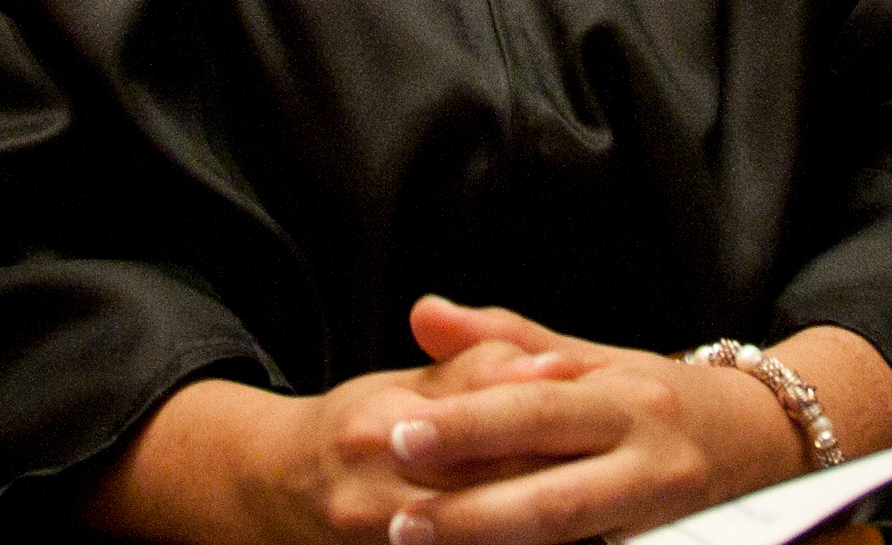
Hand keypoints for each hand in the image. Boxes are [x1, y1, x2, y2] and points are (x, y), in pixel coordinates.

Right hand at [91, 335, 585, 544]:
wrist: (275, 490)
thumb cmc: (357, 430)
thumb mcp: (405, 384)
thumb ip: (480, 370)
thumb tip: (555, 364)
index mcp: (381, 427)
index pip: (479, 423)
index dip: (539, 415)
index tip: (594, 410)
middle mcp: (373, 493)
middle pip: (486, 494)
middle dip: (553, 489)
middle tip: (616, 483)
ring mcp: (379, 541)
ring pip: (477, 538)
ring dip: (539, 531)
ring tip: (597, 522)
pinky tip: (552, 540)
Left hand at [369, 300, 811, 544]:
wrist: (760, 442)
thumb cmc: (655, 395)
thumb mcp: (589, 356)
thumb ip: (501, 339)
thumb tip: (421, 313)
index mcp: (623, 400)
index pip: (536, 410)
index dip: (468, 425)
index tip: (399, 432)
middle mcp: (647, 462)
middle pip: (553, 497)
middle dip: (472, 513)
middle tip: (397, 523)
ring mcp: (660, 520)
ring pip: (574, 540)